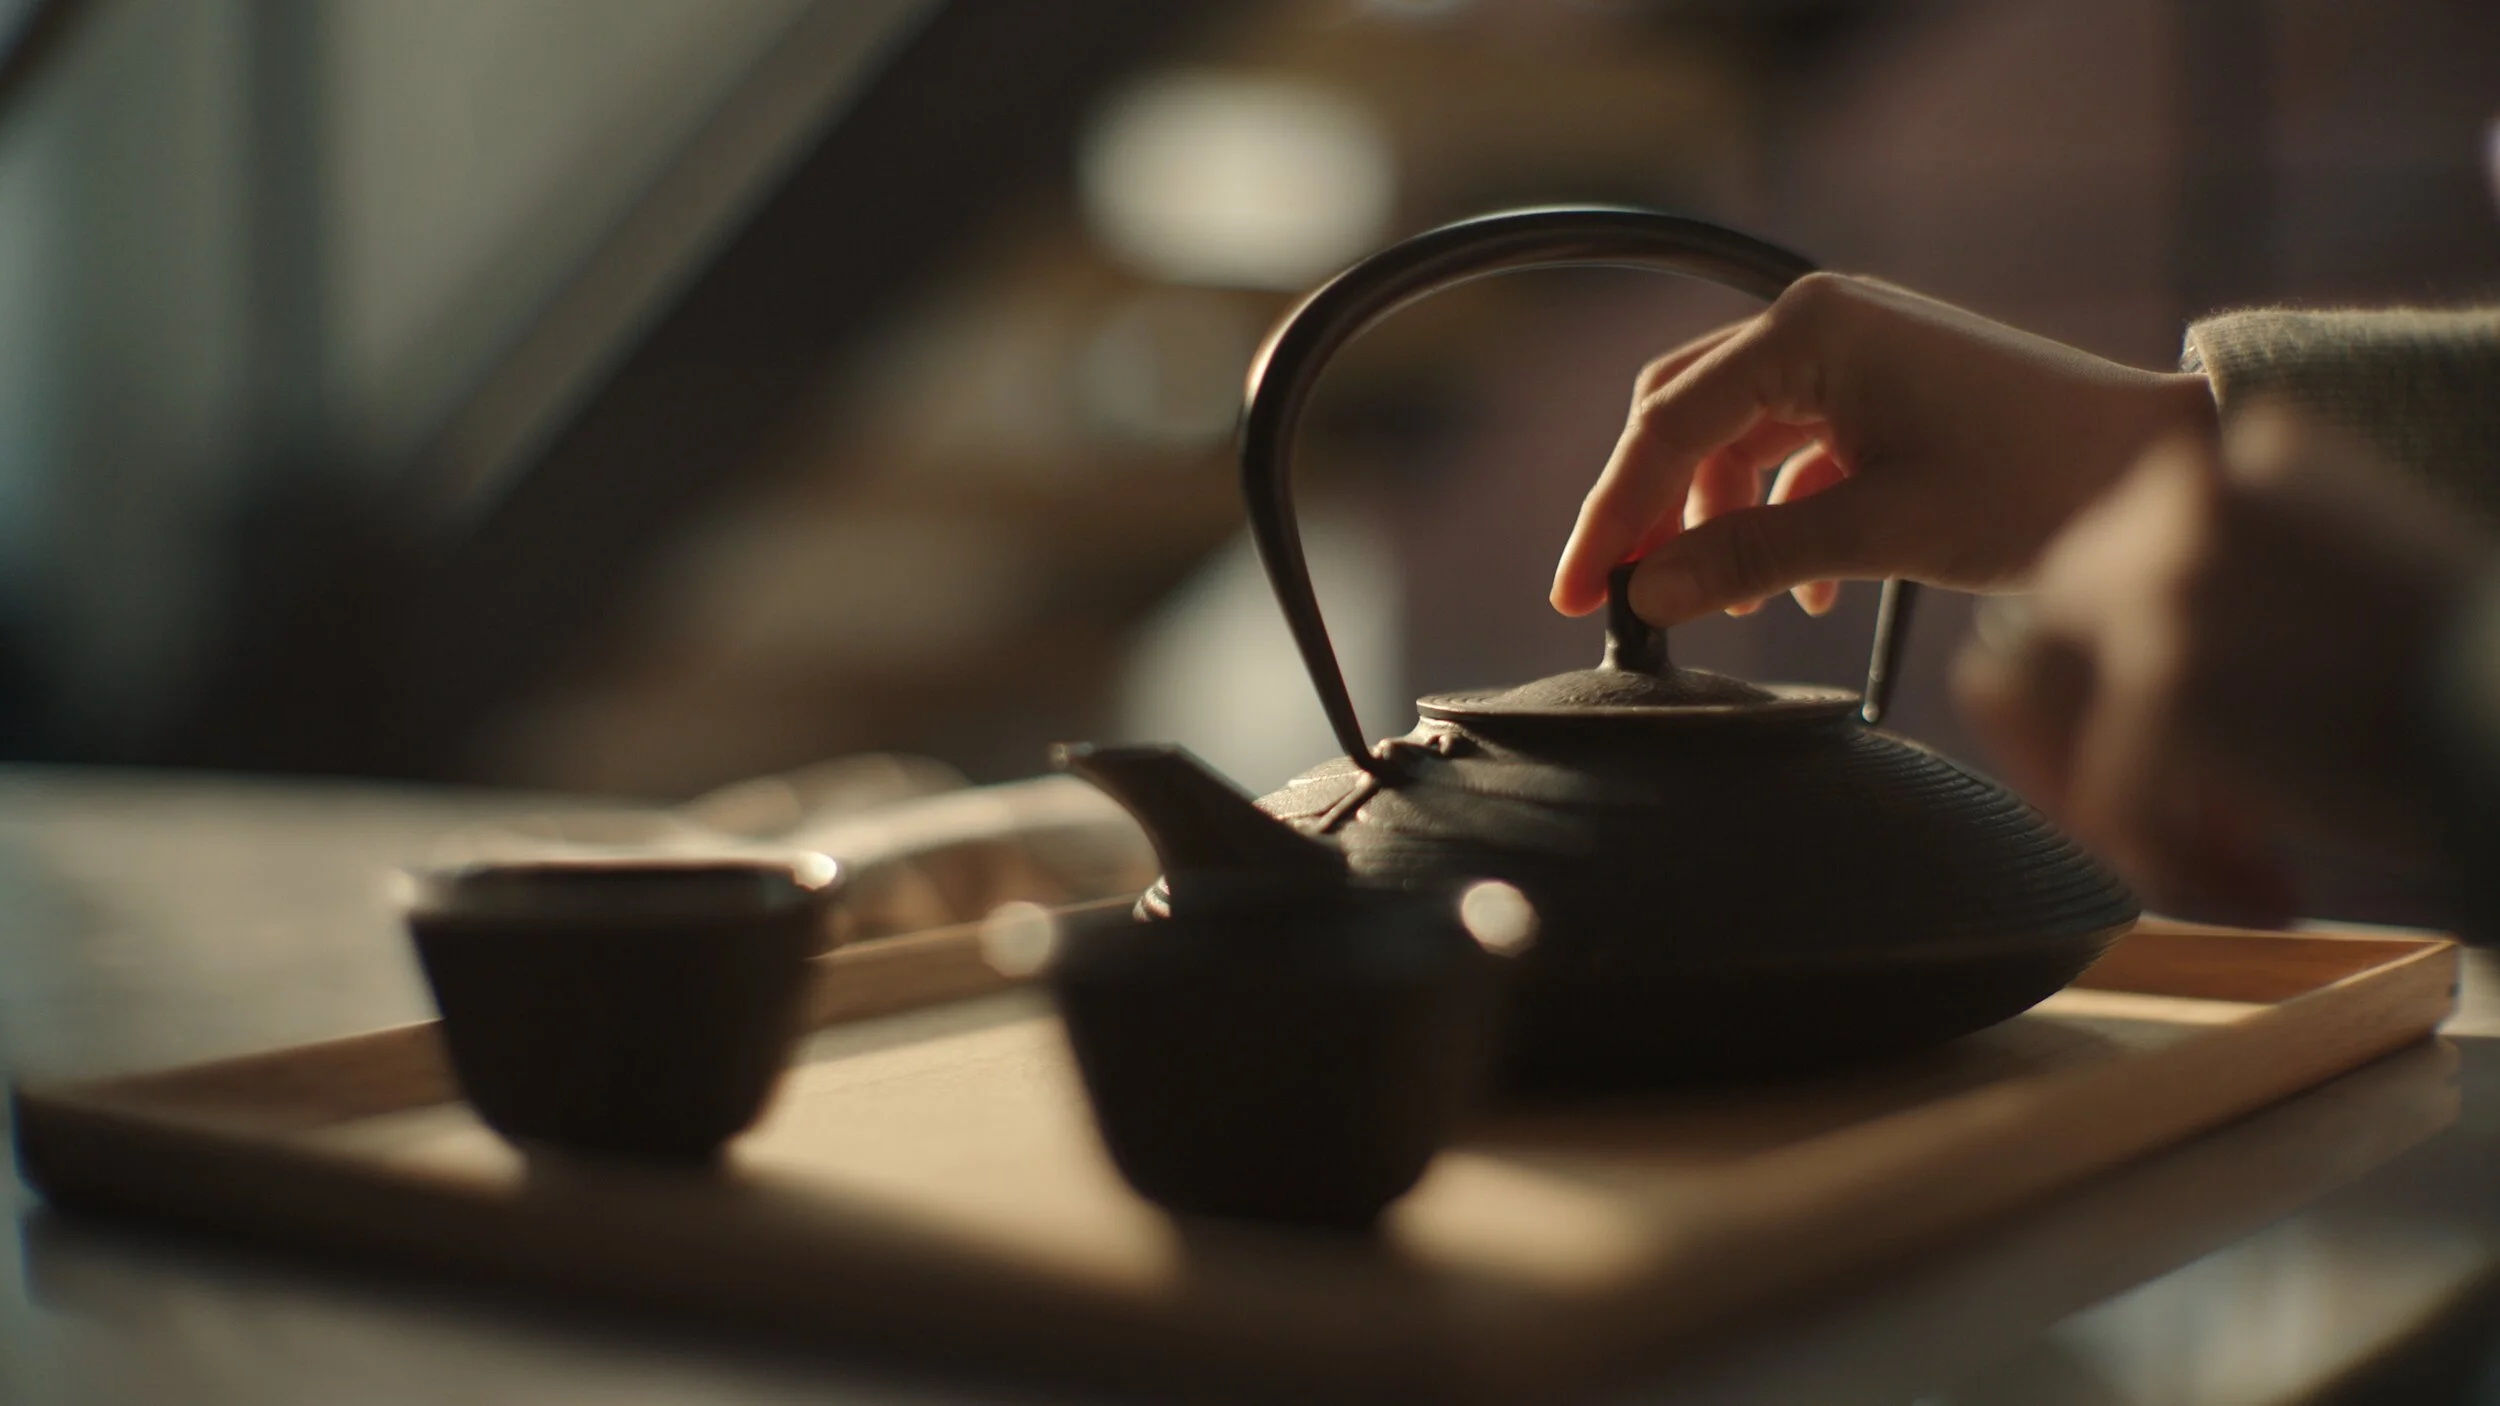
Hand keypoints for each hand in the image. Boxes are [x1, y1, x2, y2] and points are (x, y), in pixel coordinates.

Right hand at [1551, 274, 2217, 622]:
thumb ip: (1748, 557)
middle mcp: (1816, 323)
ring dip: (1715, 520)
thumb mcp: (1879, 530)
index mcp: (1808, 331)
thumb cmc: (2035, 485)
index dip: (1611, 516)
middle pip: (1681, 417)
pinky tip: (1801, 588)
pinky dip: (1775, 514)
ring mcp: (1848, 351)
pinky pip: (1787, 449)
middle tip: (1618, 601)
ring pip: (1730, 438)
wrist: (2161, 465)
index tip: (1578, 597)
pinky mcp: (1877, 387)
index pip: (1666, 426)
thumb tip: (1646, 596)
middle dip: (1647, 511)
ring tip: (1722, 603)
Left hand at [1951, 407, 2483, 922]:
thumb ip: (2238, 594)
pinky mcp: (2169, 676)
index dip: (2142, 693)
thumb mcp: (2354, 590)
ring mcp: (2170, 579)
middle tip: (2238, 841)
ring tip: (2242, 874)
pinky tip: (2277, 893)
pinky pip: (2105, 803)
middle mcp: (2185, 496)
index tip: (2248, 773)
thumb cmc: (2484, 692)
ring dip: (2127, 810)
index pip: (2103, 580)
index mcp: (2237, 463)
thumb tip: (2098, 671)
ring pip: (2041, 714)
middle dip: (2118, 751)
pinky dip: (2174, 866)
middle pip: (2047, 637)